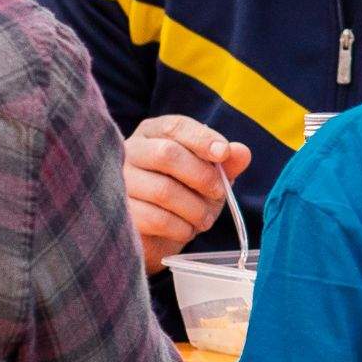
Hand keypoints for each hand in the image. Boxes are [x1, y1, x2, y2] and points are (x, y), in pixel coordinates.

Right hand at [122, 116, 246, 270]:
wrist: (158, 235)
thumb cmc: (185, 195)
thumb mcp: (211, 176)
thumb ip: (226, 163)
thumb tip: (241, 152)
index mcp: (153, 133)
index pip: (175, 126)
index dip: (202, 138)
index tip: (224, 153)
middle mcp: (130, 151)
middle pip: (167, 154)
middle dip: (202, 176)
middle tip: (218, 194)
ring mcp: (120, 181)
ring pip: (163, 190)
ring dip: (195, 208)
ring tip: (205, 218)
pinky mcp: (121, 212)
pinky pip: (156, 218)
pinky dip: (181, 227)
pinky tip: (187, 229)